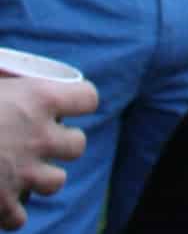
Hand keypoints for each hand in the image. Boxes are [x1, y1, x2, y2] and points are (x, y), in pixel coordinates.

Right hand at [0, 75, 96, 229]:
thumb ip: (3, 72)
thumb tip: (4, 62)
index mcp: (39, 99)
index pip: (88, 98)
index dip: (79, 102)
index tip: (69, 105)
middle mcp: (40, 137)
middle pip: (78, 144)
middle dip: (63, 144)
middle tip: (42, 142)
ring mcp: (23, 174)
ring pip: (55, 182)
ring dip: (41, 179)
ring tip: (22, 171)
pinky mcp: (2, 205)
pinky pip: (21, 217)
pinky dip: (11, 212)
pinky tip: (0, 200)